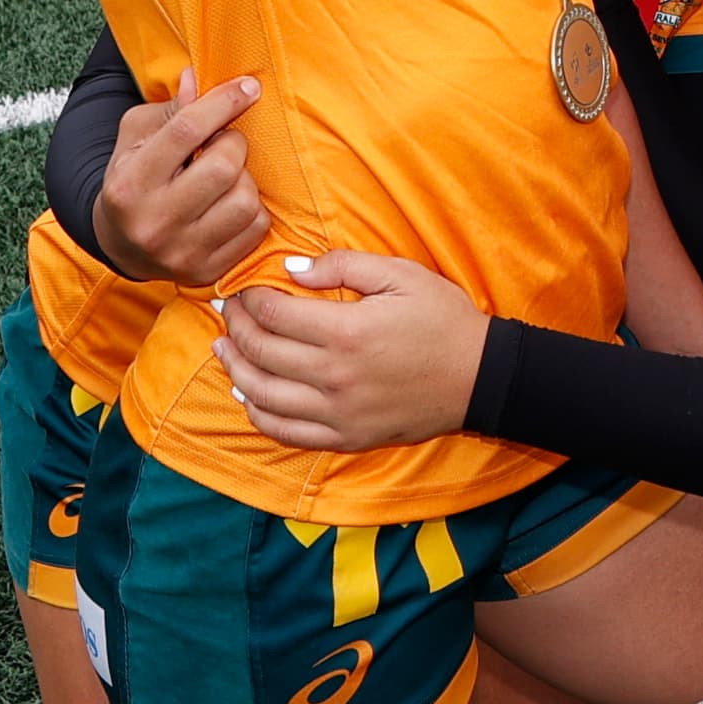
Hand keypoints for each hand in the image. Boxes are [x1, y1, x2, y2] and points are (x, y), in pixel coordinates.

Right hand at [95, 65, 268, 286]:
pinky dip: (253, 209)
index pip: (186, 130)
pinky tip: (231, 202)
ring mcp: (182, 252)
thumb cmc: (134, 178)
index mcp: (130, 184)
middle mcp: (154, 222)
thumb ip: (170, 109)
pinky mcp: (207, 272)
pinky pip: (257, 229)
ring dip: (245, 179)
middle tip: (224, 143)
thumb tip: (197, 76)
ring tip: (226, 177)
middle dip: (233, 144)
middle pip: (222, 167)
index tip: (248, 86)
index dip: (223, 102)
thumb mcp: (138, 138)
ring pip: (245, 200)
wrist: (122, 244)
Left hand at [217, 252, 487, 451]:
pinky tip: (248, 395)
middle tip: (227, 311)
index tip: (240, 288)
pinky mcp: (345, 438)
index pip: (273, 313)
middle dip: (235, 327)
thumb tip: (290, 268)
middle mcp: (334, 376)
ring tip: (223, 348)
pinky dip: (258, 414)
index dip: (248, 298)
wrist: (479, 377)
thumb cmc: (442, 319)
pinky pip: (286, 432)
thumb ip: (343, 265)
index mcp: (346, 331)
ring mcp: (337, 413)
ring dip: (235, 369)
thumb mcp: (401, 275)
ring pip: (263, 395)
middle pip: (261, 352)